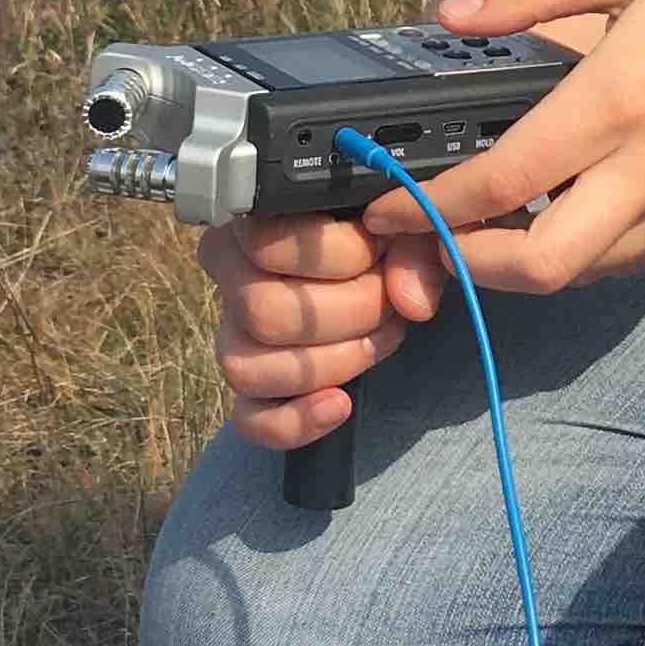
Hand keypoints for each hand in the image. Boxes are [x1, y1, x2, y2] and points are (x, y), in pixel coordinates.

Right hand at [198, 207, 447, 454]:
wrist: (385, 273)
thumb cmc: (384, 238)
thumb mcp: (402, 224)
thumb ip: (414, 249)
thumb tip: (411, 303)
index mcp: (250, 227)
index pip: (268, 245)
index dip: (341, 255)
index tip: (380, 250)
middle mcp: (230, 281)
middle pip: (265, 314)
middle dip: (348, 315)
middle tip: (389, 302)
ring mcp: (233, 337)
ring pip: (248, 369)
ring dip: (330, 364)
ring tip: (377, 341)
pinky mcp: (250, 389)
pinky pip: (249, 420)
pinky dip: (296, 422)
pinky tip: (339, 405)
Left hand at [417, 0, 644, 292]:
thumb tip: (448, 15)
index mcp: (621, 99)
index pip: (502, 184)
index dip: (428, 208)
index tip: (385, 207)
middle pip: (538, 267)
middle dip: (467, 264)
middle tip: (428, 237)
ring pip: (586, 274)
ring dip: (525, 263)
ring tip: (485, 226)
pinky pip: (634, 260)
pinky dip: (586, 253)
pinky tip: (565, 212)